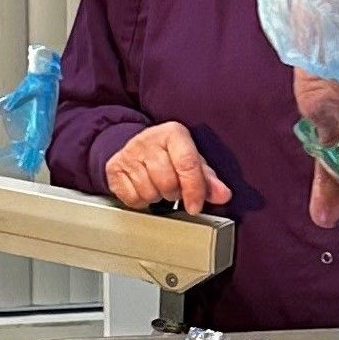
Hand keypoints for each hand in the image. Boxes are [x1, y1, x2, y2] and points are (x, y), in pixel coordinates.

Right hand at [104, 123, 230, 214]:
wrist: (135, 148)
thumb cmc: (169, 155)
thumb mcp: (192, 162)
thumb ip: (209, 179)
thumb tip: (223, 194)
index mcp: (173, 133)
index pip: (187, 164)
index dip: (194, 189)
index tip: (195, 206)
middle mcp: (148, 140)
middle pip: (167, 182)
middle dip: (174, 193)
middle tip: (174, 188)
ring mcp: (128, 154)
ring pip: (149, 192)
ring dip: (158, 197)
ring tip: (159, 187)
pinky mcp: (114, 169)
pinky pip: (133, 199)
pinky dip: (141, 201)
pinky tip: (144, 189)